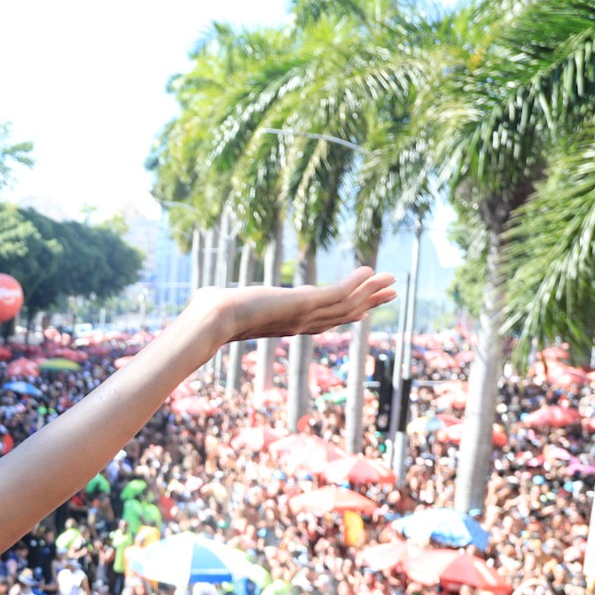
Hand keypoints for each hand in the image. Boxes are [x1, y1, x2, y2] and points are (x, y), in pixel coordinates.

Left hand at [194, 267, 397, 345]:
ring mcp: (303, 314)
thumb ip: (222, 300)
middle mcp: (298, 323)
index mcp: (284, 324)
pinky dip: (356, 283)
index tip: (361, 309)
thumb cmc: (207, 315)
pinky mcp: (303, 303)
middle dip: (367, 303)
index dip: (344, 313)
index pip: (321, 320)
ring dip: (370, 292)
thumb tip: (202, 297)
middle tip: (390, 294)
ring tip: (392, 280)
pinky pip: (338, 292)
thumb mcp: (223, 305)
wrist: (209, 320)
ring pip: (347, 305)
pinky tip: (370, 270)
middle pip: (342, 315)